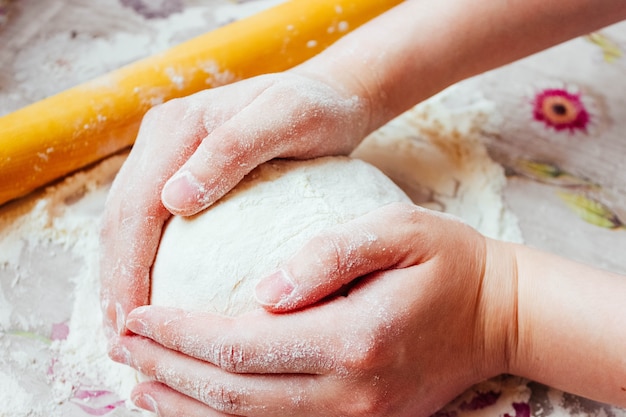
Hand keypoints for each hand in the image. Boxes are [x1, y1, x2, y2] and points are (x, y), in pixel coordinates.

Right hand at [100, 71, 370, 336]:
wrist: (326, 96)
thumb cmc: (316, 110)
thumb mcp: (287, 118)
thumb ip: (232, 150)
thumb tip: (173, 200)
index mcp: (178, 128)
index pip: (138, 205)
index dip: (128, 266)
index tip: (132, 320)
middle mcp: (162, 139)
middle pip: (121, 218)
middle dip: (115, 280)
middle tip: (120, 340)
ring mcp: (167, 154)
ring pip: (127, 223)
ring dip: (121, 276)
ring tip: (126, 330)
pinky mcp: (181, 170)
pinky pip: (151, 221)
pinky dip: (143, 262)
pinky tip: (153, 296)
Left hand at [109, 203, 518, 415]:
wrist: (501, 317)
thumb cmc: (449, 263)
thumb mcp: (397, 231)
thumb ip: (329, 255)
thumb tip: (264, 290)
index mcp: (354, 340)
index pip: (240, 346)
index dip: (180, 334)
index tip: (139, 316)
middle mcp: (350, 394)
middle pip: (232, 395)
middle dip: (168, 371)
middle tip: (122, 344)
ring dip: (186, 405)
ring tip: (139, 381)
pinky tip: (195, 404)